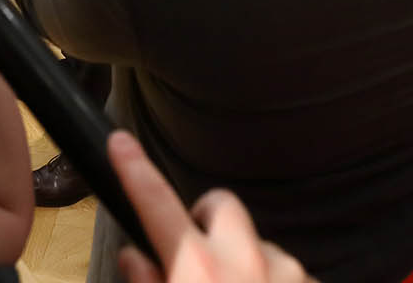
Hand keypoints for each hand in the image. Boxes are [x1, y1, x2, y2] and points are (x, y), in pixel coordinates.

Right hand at [109, 131, 316, 282]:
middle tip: (197, 254)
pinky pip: (292, 274)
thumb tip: (136, 256)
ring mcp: (287, 274)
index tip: (120, 141)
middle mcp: (245, 262)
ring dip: (247, 263)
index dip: (134, 168)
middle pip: (223, 205)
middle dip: (208, 221)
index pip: (156, 202)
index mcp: (197, 269)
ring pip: (261, 245)